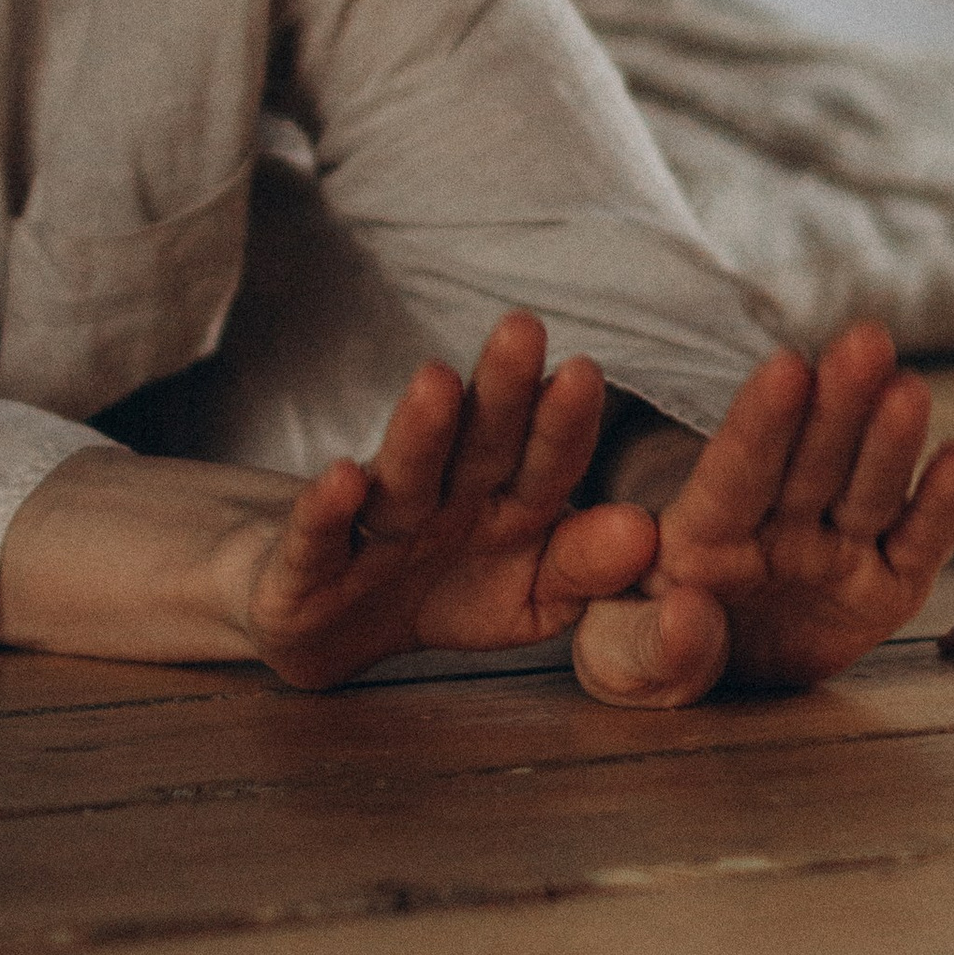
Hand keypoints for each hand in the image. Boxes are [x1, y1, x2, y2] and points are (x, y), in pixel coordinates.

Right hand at [242, 312, 656, 689]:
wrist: (332, 626)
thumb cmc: (446, 591)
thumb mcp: (527, 598)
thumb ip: (582, 568)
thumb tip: (646, 532)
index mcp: (506, 502)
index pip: (545, 460)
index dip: (564, 424)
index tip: (586, 373)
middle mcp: (443, 497)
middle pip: (478, 443)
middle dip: (501, 390)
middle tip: (523, 328)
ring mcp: (374, 528)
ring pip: (402, 476)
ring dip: (420, 431)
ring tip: (437, 380)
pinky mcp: (307, 567)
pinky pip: (319, 537)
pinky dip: (325, 509)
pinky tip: (338, 476)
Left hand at [570, 322, 953, 708]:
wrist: (717, 680)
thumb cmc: (656, 649)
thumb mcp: (627, 658)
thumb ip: (647, 645)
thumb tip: (688, 610)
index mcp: (702, 532)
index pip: (734, 474)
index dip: (761, 423)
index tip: (785, 368)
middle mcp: (778, 527)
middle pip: (810, 463)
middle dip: (838, 403)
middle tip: (864, 340)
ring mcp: (836, 552)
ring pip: (866, 491)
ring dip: (890, 441)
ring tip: (910, 390)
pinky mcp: (886, 587)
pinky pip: (916, 547)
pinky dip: (939, 509)